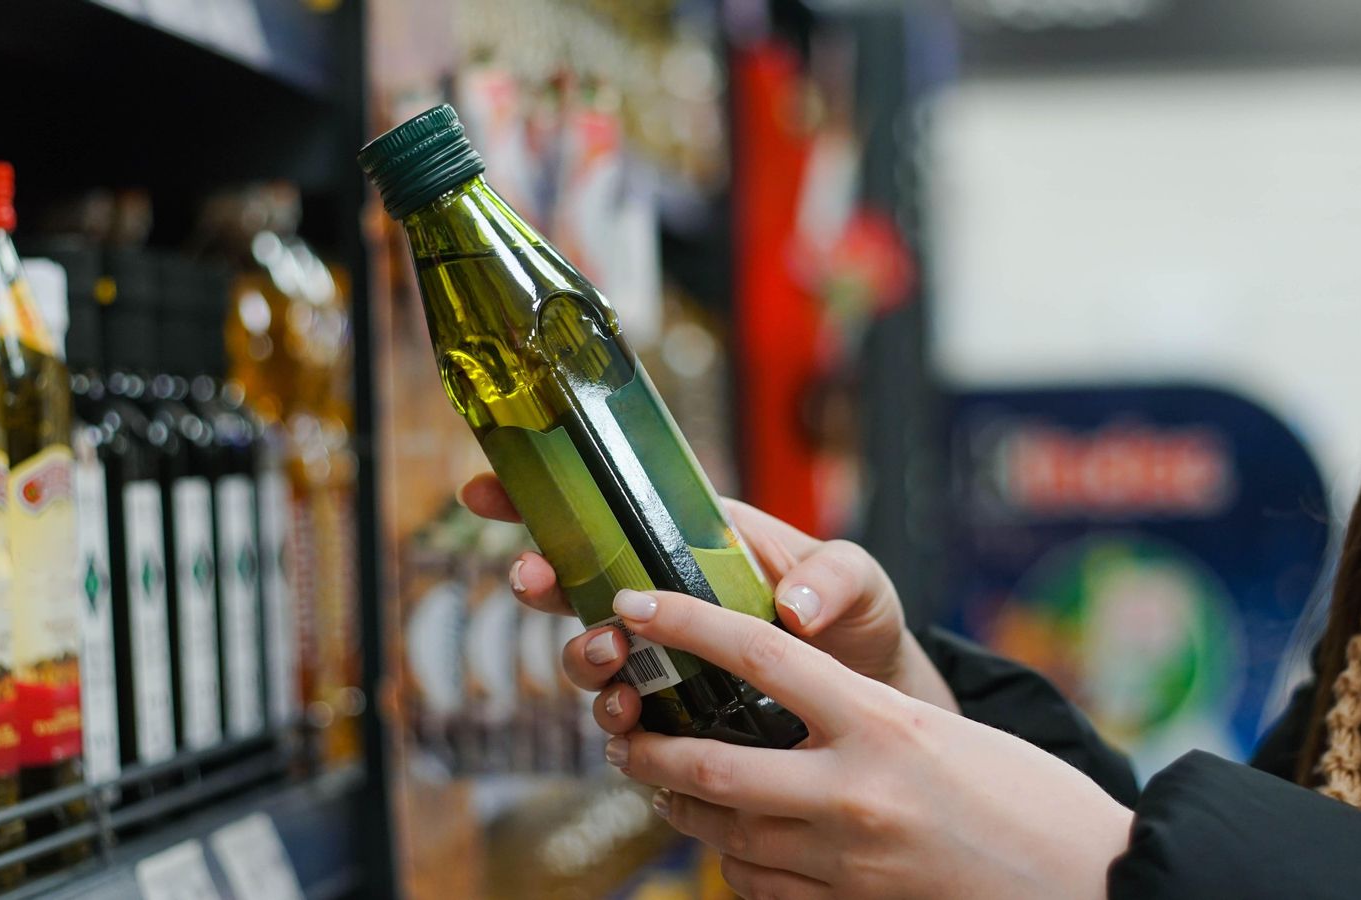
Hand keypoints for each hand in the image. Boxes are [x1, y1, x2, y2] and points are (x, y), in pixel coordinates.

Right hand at [460, 474, 956, 712]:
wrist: (872, 701)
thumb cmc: (858, 622)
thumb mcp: (859, 582)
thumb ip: (834, 579)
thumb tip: (792, 606)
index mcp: (695, 540)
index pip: (608, 507)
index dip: (542, 497)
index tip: (488, 490)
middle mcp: (665, 596)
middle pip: (576, 581)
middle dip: (541, 580)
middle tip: (536, 583)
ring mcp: (662, 660)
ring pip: (589, 654)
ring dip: (582, 656)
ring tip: (610, 660)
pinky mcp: (671, 718)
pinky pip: (623, 721)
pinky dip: (616, 725)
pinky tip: (631, 729)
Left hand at [602, 588, 1131, 899]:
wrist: (1096, 887)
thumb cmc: (1032, 800)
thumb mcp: (947, 733)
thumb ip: (864, 719)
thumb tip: (793, 707)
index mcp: (884, 724)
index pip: (757, 654)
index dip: (684, 623)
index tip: (638, 605)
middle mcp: (856, 792)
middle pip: (709, 766)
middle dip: (648, 750)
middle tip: (623, 731)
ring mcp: (850, 863)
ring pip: (724, 836)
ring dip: (680, 810)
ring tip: (659, 786)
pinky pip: (761, 889)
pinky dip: (733, 862)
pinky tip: (730, 845)